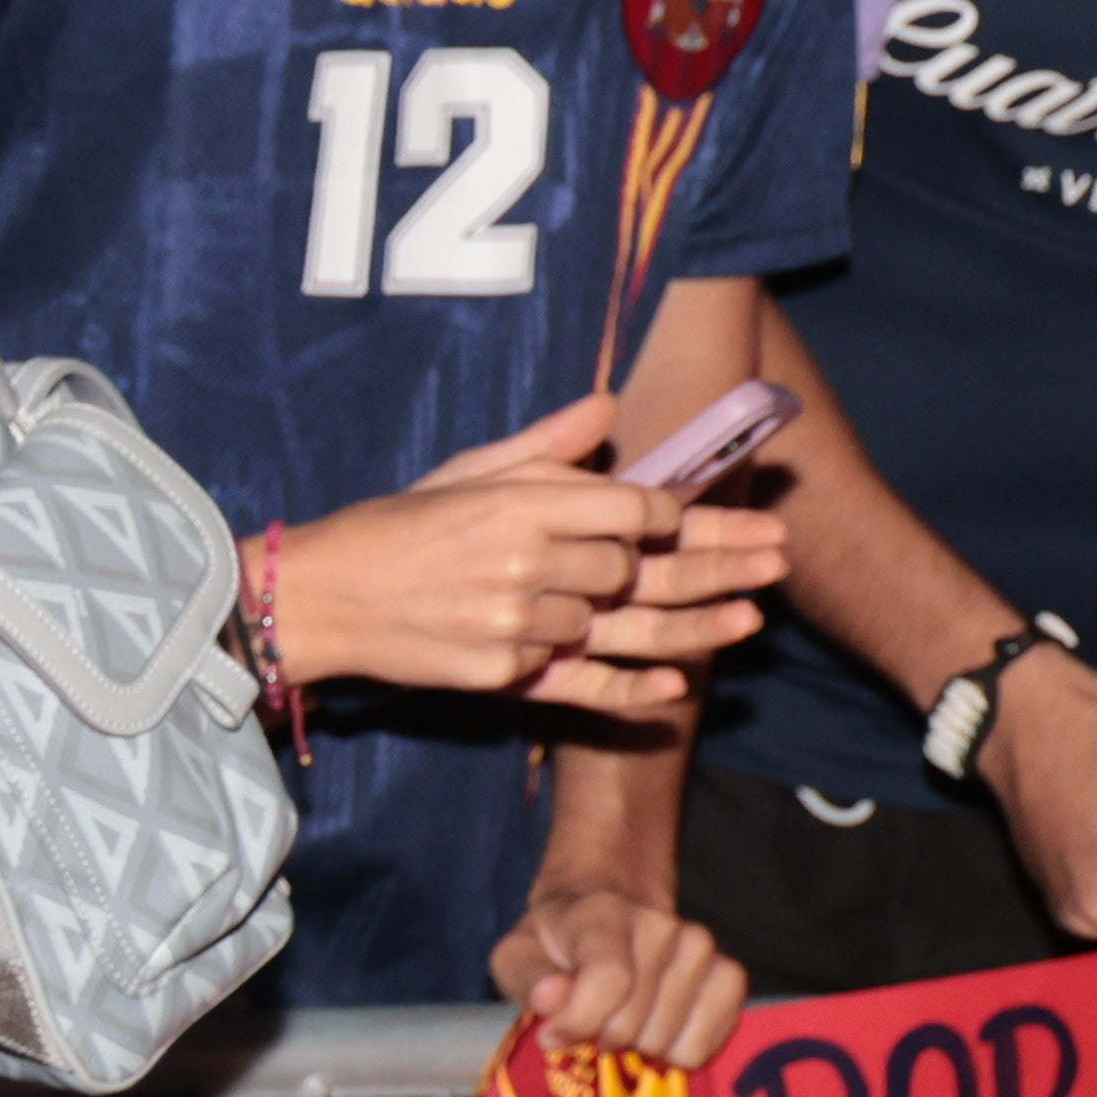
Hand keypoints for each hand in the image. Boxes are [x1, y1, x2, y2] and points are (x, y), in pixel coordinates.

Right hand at [268, 395, 777, 712]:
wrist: (320, 599)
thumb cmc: (394, 529)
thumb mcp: (462, 473)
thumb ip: (541, 446)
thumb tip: (606, 408)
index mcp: (513, 505)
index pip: (622, 506)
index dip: (669, 511)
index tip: (695, 514)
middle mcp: (520, 564)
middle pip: (634, 568)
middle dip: (712, 561)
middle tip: (775, 556)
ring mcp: (513, 625)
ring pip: (617, 625)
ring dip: (694, 624)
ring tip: (753, 619)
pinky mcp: (501, 676)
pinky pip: (583, 683)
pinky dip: (632, 688)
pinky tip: (677, 686)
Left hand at [496, 873, 748, 1067]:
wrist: (608, 907)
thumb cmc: (558, 943)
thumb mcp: (519, 955)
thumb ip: (528, 978)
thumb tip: (551, 1000)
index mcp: (603, 915)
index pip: (609, 980)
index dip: (578, 1022)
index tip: (553, 1036)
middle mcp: (661, 927)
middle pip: (634, 1024)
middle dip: (604, 1035)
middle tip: (594, 1018)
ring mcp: (701, 949)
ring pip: (668, 1042)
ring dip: (639, 1044)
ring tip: (626, 1017)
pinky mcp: (730, 975)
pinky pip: (705, 1045)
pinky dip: (677, 1051)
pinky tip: (658, 1027)